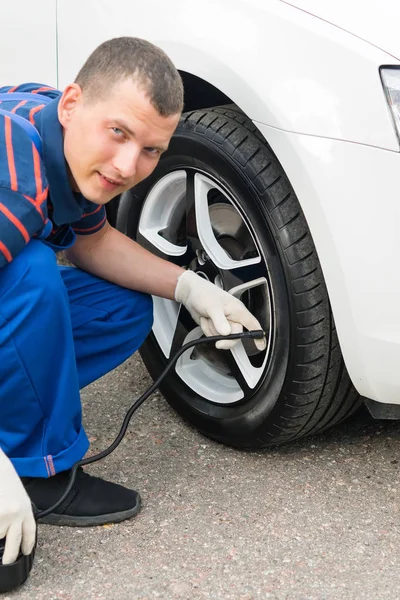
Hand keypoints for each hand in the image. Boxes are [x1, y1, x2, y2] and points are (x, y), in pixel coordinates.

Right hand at [0, 449, 35, 563]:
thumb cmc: (5, 479)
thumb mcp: (18, 496)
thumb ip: (19, 513)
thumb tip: (14, 531)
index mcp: (26, 508)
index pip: (30, 533)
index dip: (27, 545)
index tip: (24, 552)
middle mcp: (16, 514)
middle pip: (14, 544)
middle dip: (11, 556)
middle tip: (7, 560)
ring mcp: (2, 517)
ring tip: (1, 514)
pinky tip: (0, 512)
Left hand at [175, 270, 265, 349]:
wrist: (190, 293)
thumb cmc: (204, 293)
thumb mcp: (212, 307)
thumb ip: (220, 320)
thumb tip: (226, 333)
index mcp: (237, 310)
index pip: (253, 324)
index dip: (258, 335)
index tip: (260, 346)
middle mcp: (232, 317)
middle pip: (235, 336)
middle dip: (224, 339)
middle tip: (217, 341)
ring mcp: (223, 322)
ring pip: (222, 337)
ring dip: (212, 330)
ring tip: (208, 318)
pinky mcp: (214, 326)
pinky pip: (213, 335)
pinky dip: (207, 329)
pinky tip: (205, 320)